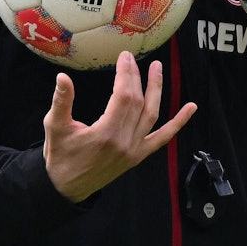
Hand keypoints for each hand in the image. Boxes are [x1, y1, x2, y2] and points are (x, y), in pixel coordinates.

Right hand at [43, 51, 195, 202]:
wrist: (65, 188)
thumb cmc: (59, 156)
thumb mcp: (55, 128)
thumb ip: (61, 102)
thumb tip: (62, 77)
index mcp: (105, 134)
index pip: (123, 97)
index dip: (126, 75)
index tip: (124, 57)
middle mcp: (124, 142)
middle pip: (137, 102)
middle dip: (136, 77)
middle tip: (131, 58)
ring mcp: (134, 150)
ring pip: (152, 115)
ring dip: (156, 90)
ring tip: (157, 68)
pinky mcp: (138, 156)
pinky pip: (162, 138)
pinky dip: (178, 123)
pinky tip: (191, 108)